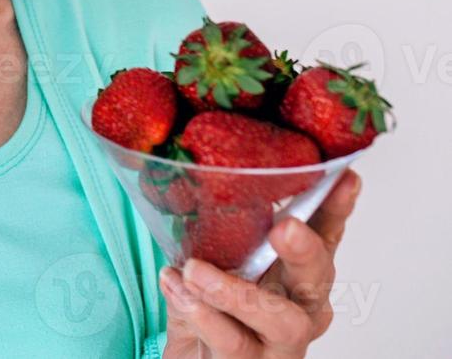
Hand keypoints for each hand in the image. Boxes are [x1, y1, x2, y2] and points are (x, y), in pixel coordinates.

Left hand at [159, 169, 361, 356]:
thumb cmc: (207, 312)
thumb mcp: (207, 264)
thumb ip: (209, 234)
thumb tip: (194, 186)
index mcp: (292, 272)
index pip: (322, 237)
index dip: (335, 209)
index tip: (344, 178)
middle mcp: (299, 307)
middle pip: (317, 278)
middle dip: (305, 250)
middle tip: (284, 228)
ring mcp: (281, 344)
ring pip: (280, 319)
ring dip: (235, 291)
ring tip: (194, 271)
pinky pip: (234, 343)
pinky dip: (202, 315)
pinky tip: (177, 290)